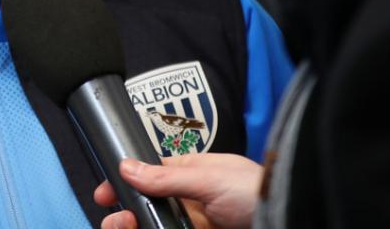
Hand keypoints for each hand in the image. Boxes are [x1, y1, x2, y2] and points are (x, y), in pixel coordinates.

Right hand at [93, 153, 262, 228]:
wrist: (285, 220)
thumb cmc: (256, 192)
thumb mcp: (209, 179)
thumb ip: (167, 176)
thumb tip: (128, 167)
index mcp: (189, 173)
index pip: (147, 175)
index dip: (123, 183)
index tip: (104, 194)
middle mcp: (188, 199)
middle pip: (145, 205)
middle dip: (123, 212)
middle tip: (115, 220)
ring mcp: (193, 223)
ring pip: (153, 225)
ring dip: (131, 226)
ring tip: (122, 227)